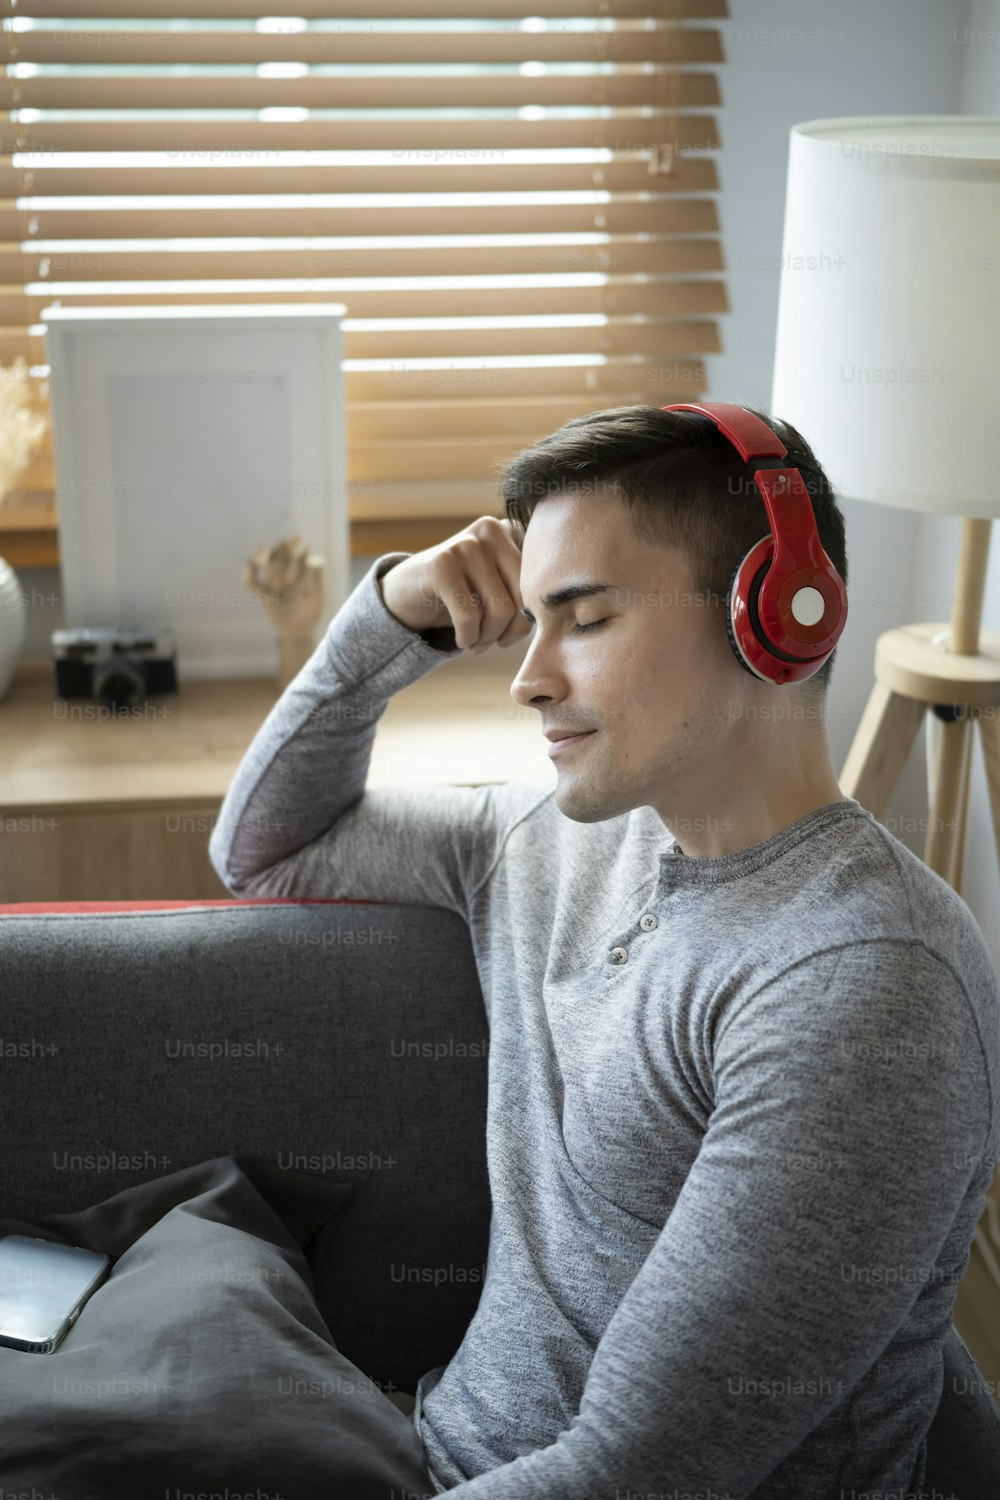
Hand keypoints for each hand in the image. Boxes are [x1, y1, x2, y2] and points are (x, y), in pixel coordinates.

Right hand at [378, 517, 532, 653]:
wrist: (407, 592)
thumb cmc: (463, 596)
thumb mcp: (499, 586)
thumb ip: (526, 589)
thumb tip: (556, 616)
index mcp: (513, 531)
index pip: (540, 585)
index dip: (528, 620)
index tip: (510, 635)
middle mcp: (492, 529)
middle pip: (524, 598)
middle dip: (511, 632)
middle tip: (494, 644)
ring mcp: (466, 544)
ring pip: (500, 610)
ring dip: (488, 638)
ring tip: (476, 643)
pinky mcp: (441, 564)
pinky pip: (469, 616)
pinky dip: (468, 638)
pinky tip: (462, 640)